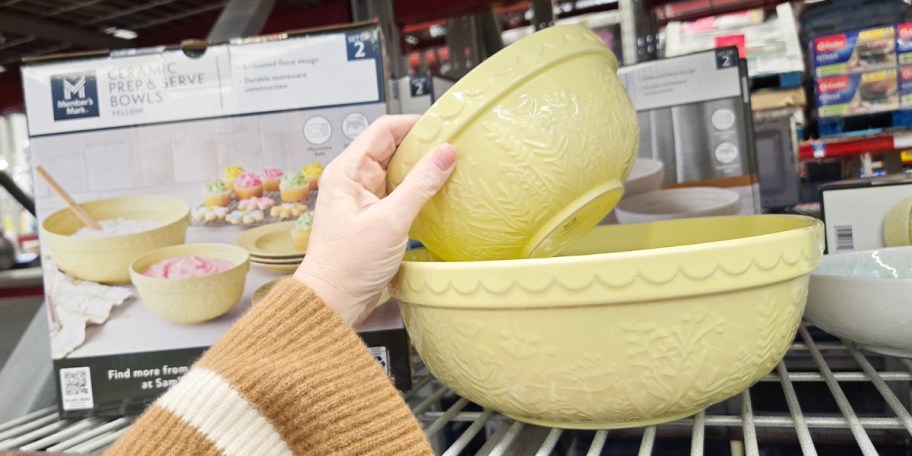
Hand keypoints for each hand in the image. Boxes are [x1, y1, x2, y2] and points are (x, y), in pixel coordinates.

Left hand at [293, 115, 456, 325]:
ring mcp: (362, 200)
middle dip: (421, 146)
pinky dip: (416, 191)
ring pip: (396, 172)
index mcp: (346, 172)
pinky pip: (397, 194)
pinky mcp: (372, 218)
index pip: (382, 130)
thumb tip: (445, 154)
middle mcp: (352, 181)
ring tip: (448, 169)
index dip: (413, 124)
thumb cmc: (346, 266)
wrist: (333, 302)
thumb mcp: (390, 221)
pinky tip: (435, 196)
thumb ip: (420, 185)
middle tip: (451, 148)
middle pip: (391, 148)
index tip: (441, 126)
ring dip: (420, 170)